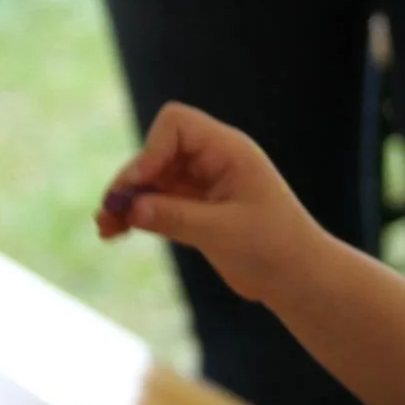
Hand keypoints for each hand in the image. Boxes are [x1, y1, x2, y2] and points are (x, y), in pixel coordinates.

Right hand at [97, 102, 329, 305]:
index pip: (176, 125)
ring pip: (152, 182)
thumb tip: (129, 208)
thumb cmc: (274, 248)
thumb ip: (175, 216)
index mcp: (229, 151)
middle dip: (131, 182)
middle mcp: (213, 161)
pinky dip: (137, 215)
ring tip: (105, 229)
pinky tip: (115, 232)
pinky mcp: (196, 211)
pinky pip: (158, 204)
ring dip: (128, 201)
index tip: (139, 186)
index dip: (151, 150)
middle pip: (157, 153)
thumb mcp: (222, 232)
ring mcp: (203, 186)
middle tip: (108, 213)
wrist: (299, 279)